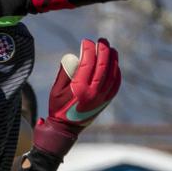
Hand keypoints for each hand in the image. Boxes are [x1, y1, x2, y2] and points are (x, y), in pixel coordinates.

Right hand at [32, 37, 120, 156]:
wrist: (66, 129)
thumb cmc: (58, 107)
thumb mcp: (56, 90)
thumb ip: (64, 72)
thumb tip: (74, 56)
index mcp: (79, 88)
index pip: (88, 63)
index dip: (88, 49)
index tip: (86, 41)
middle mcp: (93, 93)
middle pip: (102, 66)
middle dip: (103, 50)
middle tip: (102, 41)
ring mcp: (102, 98)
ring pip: (112, 74)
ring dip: (112, 59)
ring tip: (111, 49)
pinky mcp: (106, 102)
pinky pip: (115, 84)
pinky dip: (116, 72)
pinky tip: (114, 64)